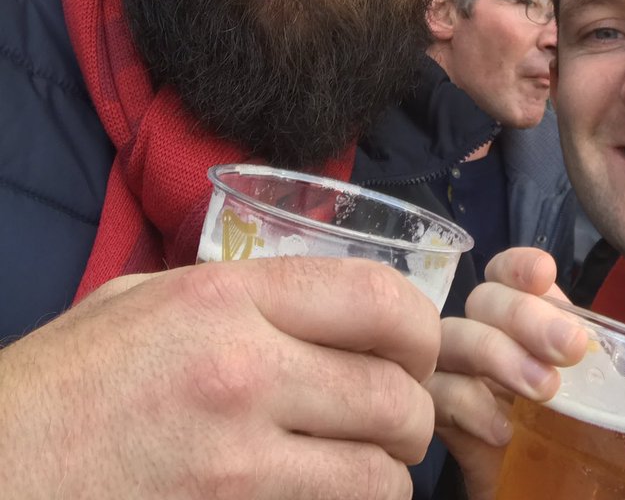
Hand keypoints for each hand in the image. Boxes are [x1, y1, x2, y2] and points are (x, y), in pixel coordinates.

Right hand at [0, 256, 438, 498]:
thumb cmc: (58, 384)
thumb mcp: (141, 302)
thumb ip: (234, 295)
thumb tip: (313, 302)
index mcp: (227, 297)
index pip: (378, 300)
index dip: (420, 329)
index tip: (415, 352)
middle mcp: (244, 370)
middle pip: (395, 394)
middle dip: (414, 414)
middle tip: (397, 421)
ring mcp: (236, 463)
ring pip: (378, 475)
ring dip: (388, 476)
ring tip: (367, 468)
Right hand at [430, 248, 624, 499]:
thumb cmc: (620, 470)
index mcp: (548, 330)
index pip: (515, 272)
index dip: (520, 263)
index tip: (548, 274)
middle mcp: (503, 347)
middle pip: (485, 295)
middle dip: (523, 312)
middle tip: (571, 351)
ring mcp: (474, 384)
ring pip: (454, 335)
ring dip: (494, 351)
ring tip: (544, 391)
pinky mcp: (453, 428)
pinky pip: (437, 393)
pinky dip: (465, 402)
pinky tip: (506, 432)